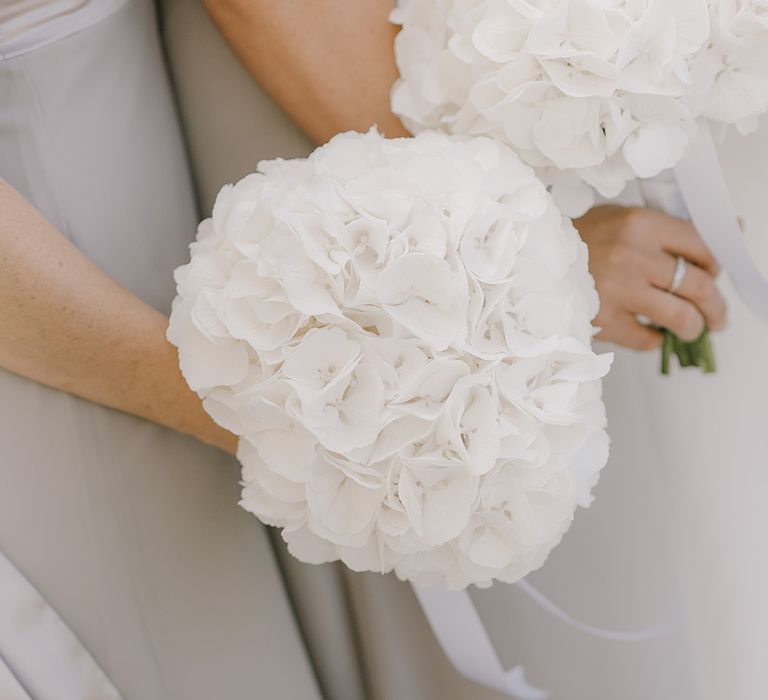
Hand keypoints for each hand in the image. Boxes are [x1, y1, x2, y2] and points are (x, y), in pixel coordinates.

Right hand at [574, 205, 726, 350]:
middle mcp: (633, 256)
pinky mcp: (603, 320)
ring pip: (680, 317)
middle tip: (716, 316)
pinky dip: (655, 341)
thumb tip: (727, 233)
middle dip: (715, 306)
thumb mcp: (622, 219)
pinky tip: (652, 334)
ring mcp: (618, 291)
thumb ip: (667, 229)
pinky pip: (646, 340)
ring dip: (693, 328)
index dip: (715, 266)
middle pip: (697, 286)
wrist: (531, 258)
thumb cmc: (580, 239)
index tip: (713, 276)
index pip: (701, 246)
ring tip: (692, 330)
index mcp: (641, 225)